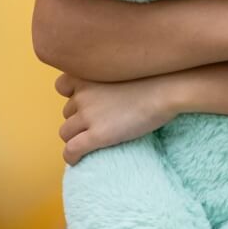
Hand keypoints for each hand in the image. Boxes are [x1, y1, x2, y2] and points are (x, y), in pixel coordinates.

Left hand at [56, 71, 181, 165]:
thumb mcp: (122, 68)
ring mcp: (88, 115)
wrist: (166, 90)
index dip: (71, 96)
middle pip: (66, 112)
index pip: (61, 86)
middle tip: (98, 124)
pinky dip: (71, 156)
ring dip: (75, 137)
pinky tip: (76, 160)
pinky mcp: (97, 135)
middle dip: (78, 118)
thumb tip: (108, 91)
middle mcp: (82, 93)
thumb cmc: (154, 77)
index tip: (85, 102)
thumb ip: (108, 77)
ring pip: (66, 132)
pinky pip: (72, 149)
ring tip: (91, 141)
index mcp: (87, 75)